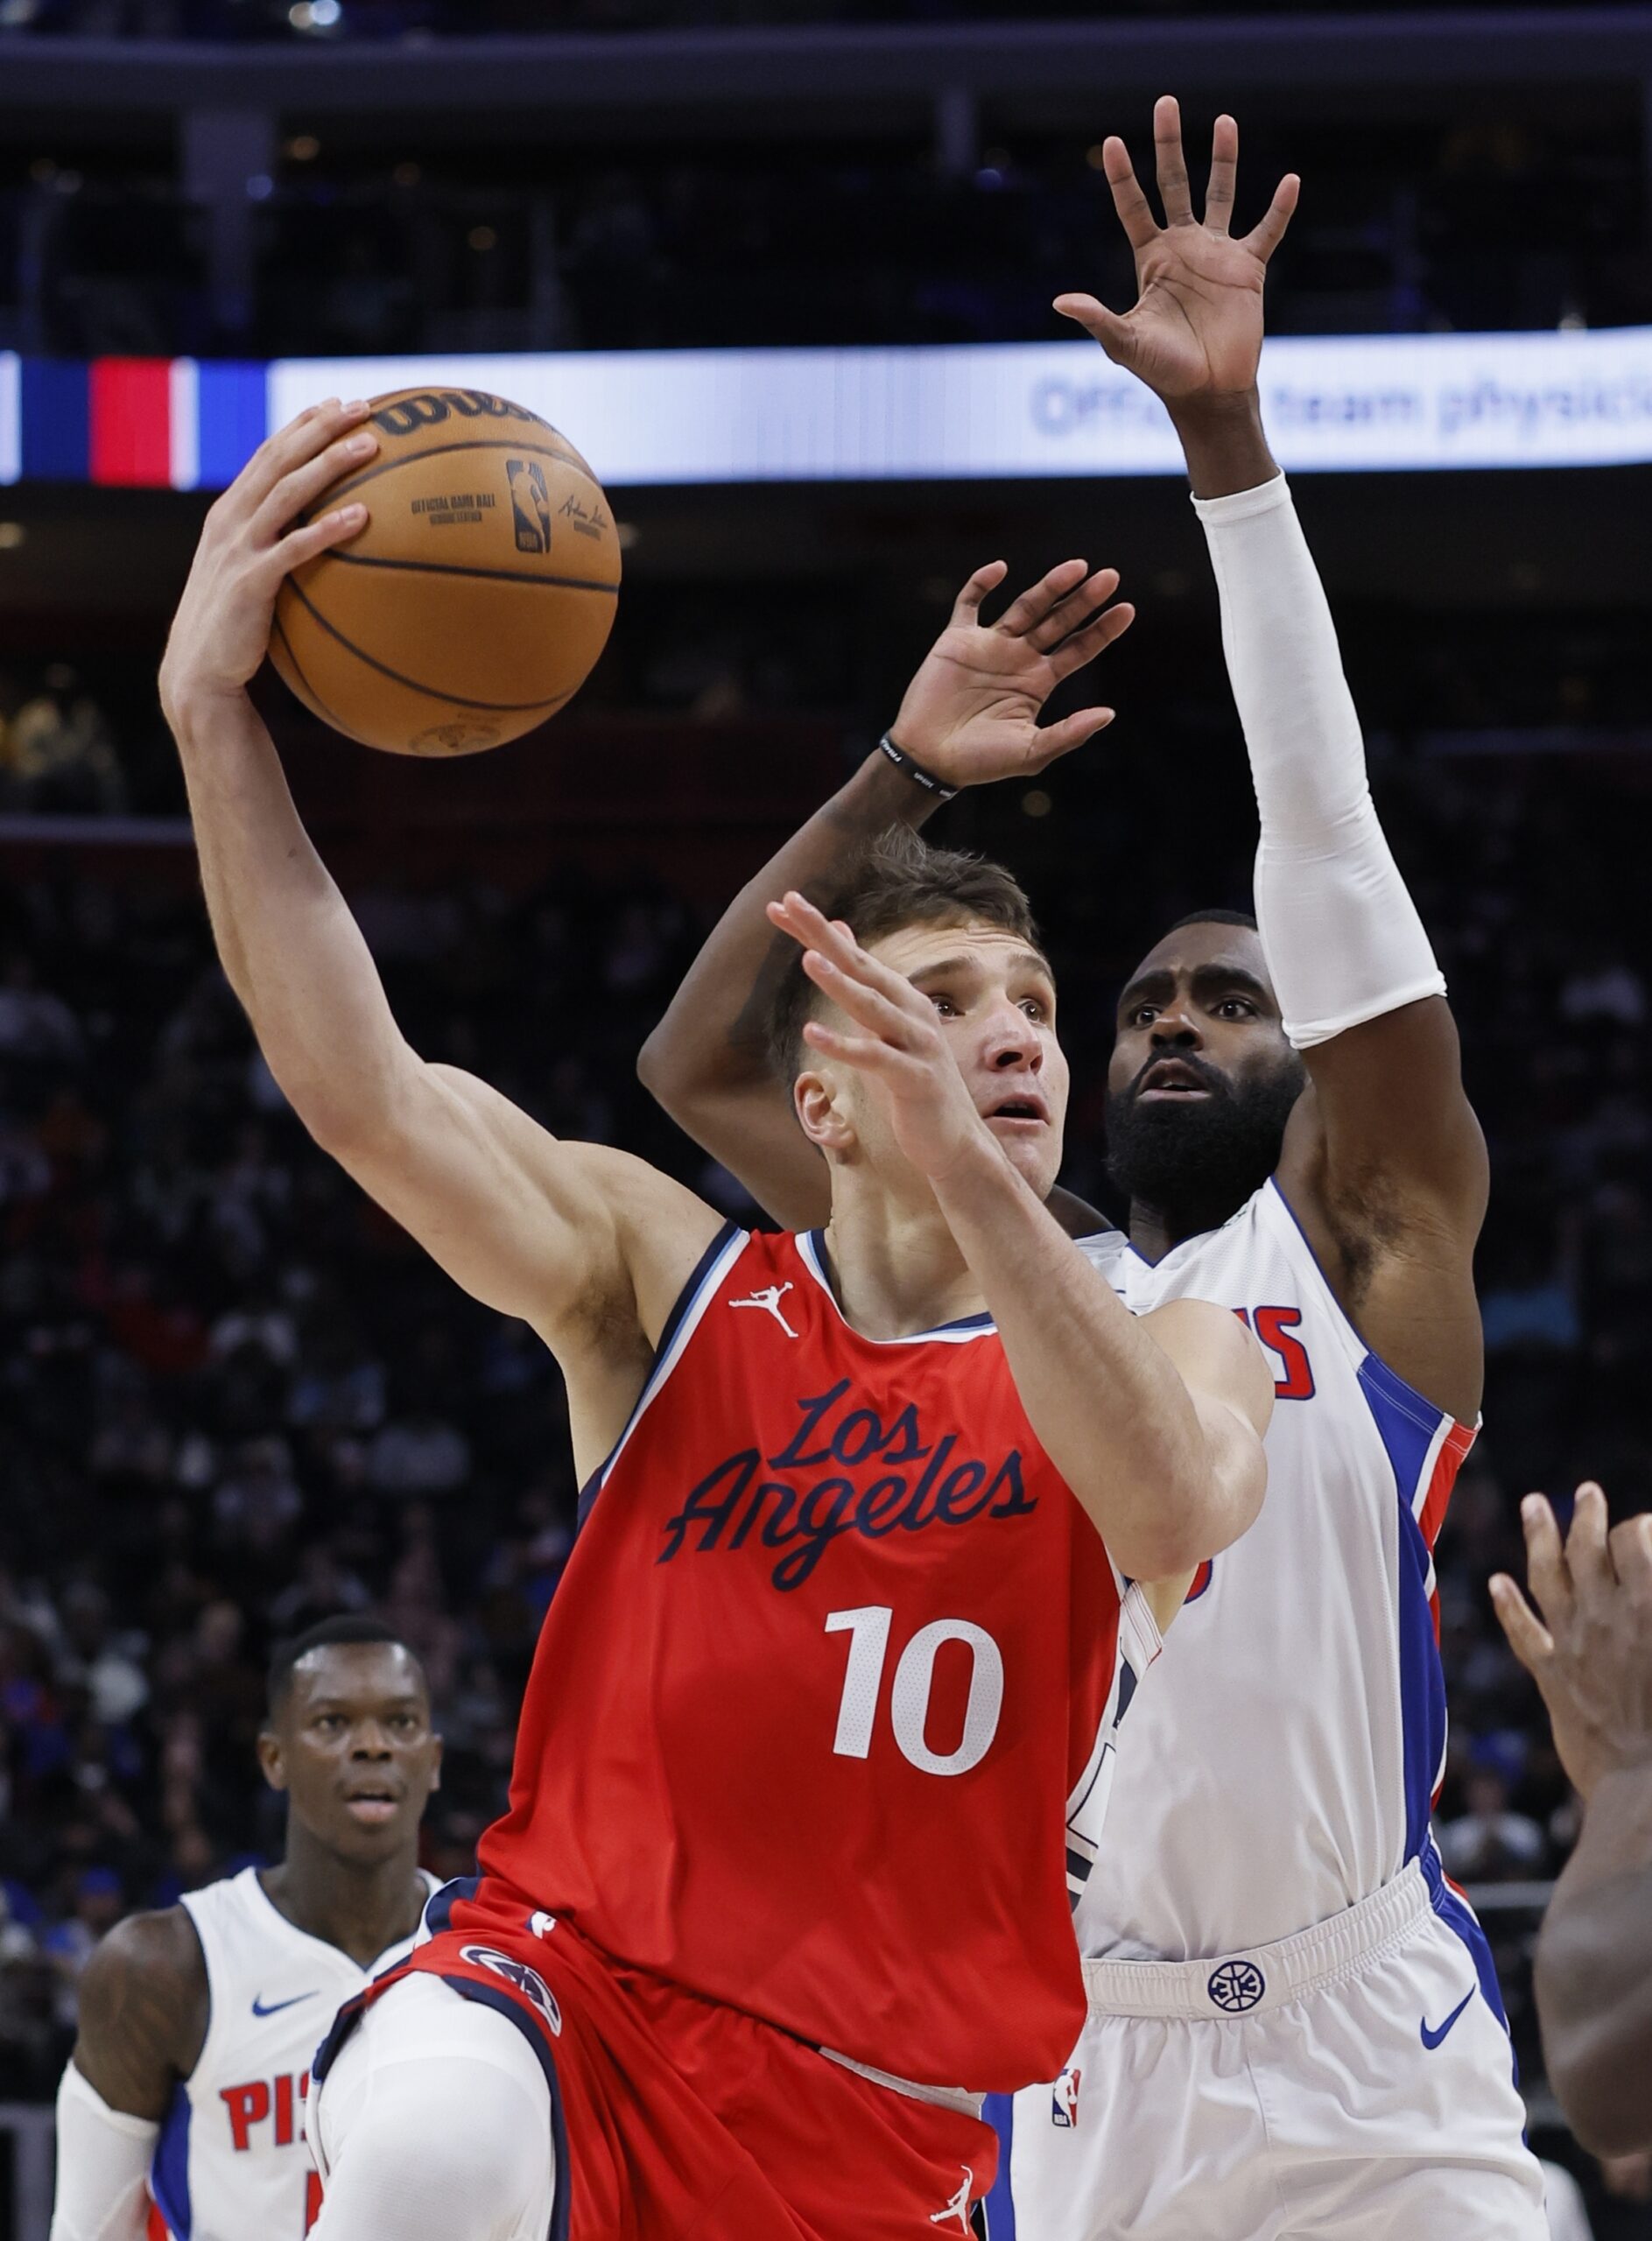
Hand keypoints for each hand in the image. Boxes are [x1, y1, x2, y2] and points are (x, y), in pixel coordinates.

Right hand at [159, 400, 376, 720]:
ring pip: (287, 492)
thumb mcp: (248, 576)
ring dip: (330, 464)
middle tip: (363, 408)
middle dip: (320, 428)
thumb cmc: (233, 629)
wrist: (198, 673)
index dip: (302, 426)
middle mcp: (229, 521)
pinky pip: (295, 548)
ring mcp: (238, 549)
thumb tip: (323, 542)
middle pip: (278, 459)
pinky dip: (328, 528)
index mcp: (228, 512)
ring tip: (371, 446)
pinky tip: (363, 516)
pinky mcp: (250, 583)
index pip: (267, 454)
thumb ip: (275, 550)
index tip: (336, 404)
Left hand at [766, 890, 991, 1182]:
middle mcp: (911, 1012)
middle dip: (825, 936)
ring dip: (840, 983)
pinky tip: (811, 1033)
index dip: (818, 930)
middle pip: (862, 967)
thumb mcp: (886, 1032)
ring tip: (808, 959)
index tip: (781, 905)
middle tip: (791, 903)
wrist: (956, 1142)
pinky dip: (844, 1045)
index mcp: (902, 999)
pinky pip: (875, 1058)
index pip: (853, 956)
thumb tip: (842, 944)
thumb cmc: (914, 1084)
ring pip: (872, 1007)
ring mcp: (916, 1044)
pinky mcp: (915, 1079)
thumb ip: (865, 990)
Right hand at [888, 559, 1133, 785]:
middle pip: (1059, 621)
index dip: (1103, 630)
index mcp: (1038, 682)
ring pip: (1026, 606)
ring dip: (1050, 586)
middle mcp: (1019, 658)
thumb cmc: (981, 761)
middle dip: (1084, 600)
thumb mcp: (1032, 752)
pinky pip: (970, 602)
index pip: (1079, 649)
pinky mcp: (956, 639)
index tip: (1127, 609)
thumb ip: (1069, 733)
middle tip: (1110, 577)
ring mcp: (989, 646)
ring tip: (1078, 566)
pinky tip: (1001, 568)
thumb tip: (1109, 714)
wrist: (930, 758)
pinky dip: (982, 583)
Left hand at [1055, 97, 1297, 408]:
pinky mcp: (1248, 270)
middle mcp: (1183, 248)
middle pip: (1174, 184)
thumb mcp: (1124, 343)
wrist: (1207, 392)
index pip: (1133, 208)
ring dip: (1223, 159)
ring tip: (1224, 121)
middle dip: (1168, 146)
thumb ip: (1097, 318)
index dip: (1121, 177)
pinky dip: (1279, 208)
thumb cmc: (1163, 371)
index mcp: (1151, 260)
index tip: (1110, 143)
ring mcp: (1216, 255)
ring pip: (1220, 194)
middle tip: (1165, 104)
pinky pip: (1267, 232)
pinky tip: (1290, 181)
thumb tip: (1061, 301)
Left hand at [1491, 1483, 1651, 1801]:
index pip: (1637, 1540)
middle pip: (1589, 1546)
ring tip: (1533, 1504)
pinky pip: (1523, 1632)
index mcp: (1650, 1605)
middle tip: (1585, 1491)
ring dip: (1539, 1534)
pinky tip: (1497, 1582)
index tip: (1644, 1526)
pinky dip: (1508, 1605)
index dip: (1640, 1527)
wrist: (1648, 1788)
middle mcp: (1607, 1614)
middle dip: (1588, 1514)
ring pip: (1549, 1574)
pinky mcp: (1552, 1677)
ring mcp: (1575, 1643)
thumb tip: (1649, 1587)